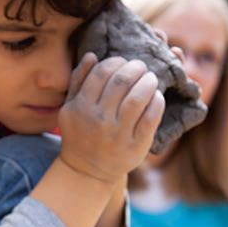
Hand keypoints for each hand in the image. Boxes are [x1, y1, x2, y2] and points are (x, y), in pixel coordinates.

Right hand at [58, 53, 164, 183]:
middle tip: (141, 66)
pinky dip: (156, 101)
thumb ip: (79, 80)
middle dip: (135, 68)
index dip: (116, 62)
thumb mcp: (70, 108)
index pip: (102, 73)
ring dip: (148, 81)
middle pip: (121, 81)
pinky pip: (151, 117)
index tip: (122, 62)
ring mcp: (118, 133)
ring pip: (138, 97)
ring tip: (151, 78)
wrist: (87, 171)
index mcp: (81, 107)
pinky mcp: (136, 144)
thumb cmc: (80, 134)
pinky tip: (156, 96)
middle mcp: (99, 119)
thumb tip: (93, 55)